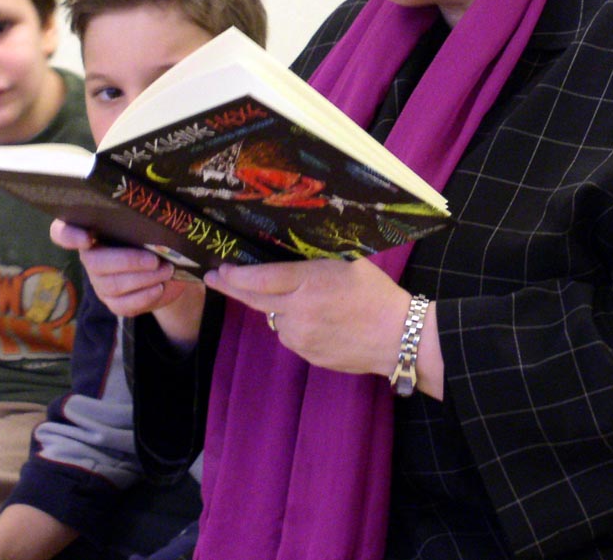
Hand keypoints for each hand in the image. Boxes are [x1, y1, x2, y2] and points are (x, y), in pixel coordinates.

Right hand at [52, 220, 204, 347]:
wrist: (168, 267)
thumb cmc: (154, 238)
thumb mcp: (148, 227)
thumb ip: (142, 224)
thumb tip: (155, 227)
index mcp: (91, 229)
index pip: (62, 232)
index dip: (68, 236)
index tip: (86, 238)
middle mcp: (90, 256)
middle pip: (95, 262)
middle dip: (128, 261)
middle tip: (154, 260)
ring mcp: (100, 281)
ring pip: (112, 285)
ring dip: (143, 279)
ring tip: (165, 271)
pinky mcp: (113, 302)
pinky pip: (123, 305)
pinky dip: (144, 296)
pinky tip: (159, 288)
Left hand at [204, 257, 409, 377]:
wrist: (398, 336)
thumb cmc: (377, 293)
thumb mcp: (347, 263)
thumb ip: (312, 264)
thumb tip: (288, 258)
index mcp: (310, 282)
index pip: (261, 278)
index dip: (236, 275)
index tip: (219, 269)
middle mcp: (299, 311)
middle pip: (255, 300)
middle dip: (231, 288)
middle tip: (213, 279)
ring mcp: (302, 337)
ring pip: (277, 318)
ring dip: (280, 308)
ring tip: (312, 302)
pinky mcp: (308, 355)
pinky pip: (293, 335)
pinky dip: (297, 325)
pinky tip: (321, 320)